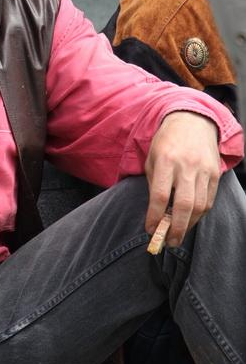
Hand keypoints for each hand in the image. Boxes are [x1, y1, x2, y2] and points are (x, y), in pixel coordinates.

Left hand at [144, 111, 220, 245]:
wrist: (192, 121)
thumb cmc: (166, 141)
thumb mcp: (152, 156)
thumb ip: (153, 182)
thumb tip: (156, 211)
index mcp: (165, 160)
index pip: (159, 195)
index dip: (154, 216)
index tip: (150, 229)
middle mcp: (186, 165)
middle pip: (183, 205)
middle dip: (175, 228)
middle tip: (168, 242)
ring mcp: (203, 170)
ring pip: (199, 205)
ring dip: (188, 224)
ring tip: (178, 234)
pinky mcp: (214, 173)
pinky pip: (209, 199)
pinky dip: (199, 213)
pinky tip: (190, 219)